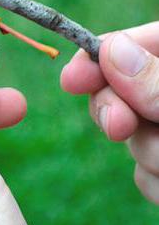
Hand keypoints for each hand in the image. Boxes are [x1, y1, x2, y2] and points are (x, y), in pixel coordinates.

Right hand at [61, 22, 158, 203]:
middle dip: (116, 109)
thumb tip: (111, 48)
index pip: (138, 42)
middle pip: (123, 87)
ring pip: (132, 134)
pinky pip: (143, 171)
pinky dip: (154, 181)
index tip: (73, 78)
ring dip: (146, 152)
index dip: (101, 54)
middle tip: (117, 127)